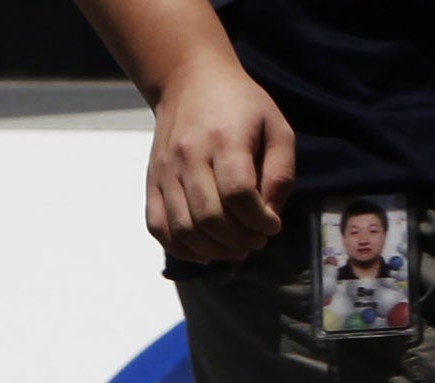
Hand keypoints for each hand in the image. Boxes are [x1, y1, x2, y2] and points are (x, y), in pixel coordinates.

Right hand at [145, 56, 295, 261]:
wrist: (189, 80)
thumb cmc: (242, 107)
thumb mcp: (278, 130)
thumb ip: (281, 174)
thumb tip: (271, 216)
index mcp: (224, 139)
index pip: (238, 194)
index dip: (260, 221)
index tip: (273, 224)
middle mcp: (189, 155)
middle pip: (210, 218)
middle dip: (241, 240)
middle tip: (256, 238)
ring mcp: (166, 170)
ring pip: (184, 229)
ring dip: (215, 251)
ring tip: (235, 247)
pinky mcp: (152, 180)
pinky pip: (158, 226)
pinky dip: (182, 248)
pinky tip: (206, 250)